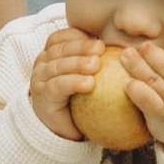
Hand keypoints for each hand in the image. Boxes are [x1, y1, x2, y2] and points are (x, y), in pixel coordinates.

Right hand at [26, 24, 99, 142]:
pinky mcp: (42, 97)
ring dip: (77, 63)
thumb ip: (95, 59)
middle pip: (60, 49)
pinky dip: (73, 82)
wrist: (64, 127)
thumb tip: (123, 48)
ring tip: (96, 65)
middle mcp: (42, 64)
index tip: (97, 39)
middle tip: (100, 49)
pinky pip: (57, 86)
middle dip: (81, 47)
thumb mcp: (86, 74)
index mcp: (51, 53)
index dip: (77, 36)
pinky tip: (89, 84)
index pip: (60, 37)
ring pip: (57, 66)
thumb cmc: (79, 97)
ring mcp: (39, 80)